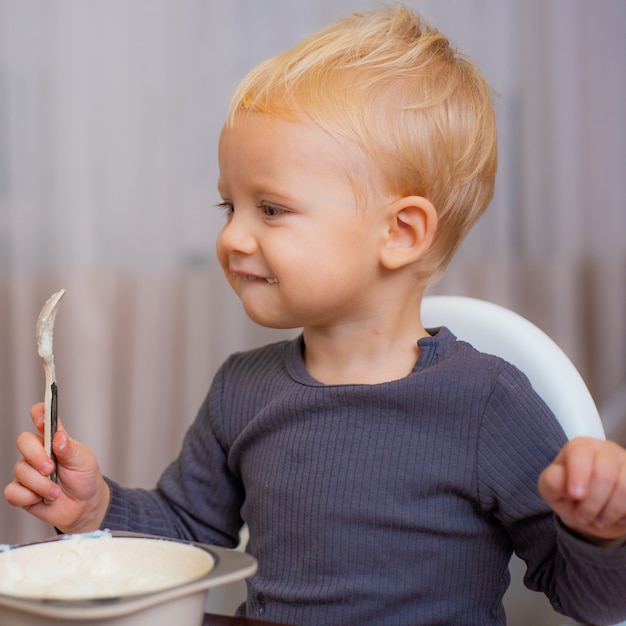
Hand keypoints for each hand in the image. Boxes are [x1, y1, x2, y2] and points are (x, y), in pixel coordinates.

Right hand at [4, 403, 109, 533]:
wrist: (84, 505)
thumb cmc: (84, 478)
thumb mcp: (84, 461)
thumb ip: (70, 449)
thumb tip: (59, 436)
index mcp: (53, 439)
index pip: (42, 419)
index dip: (39, 414)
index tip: (41, 419)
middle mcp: (37, 452)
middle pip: (24, 442)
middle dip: (36, 456)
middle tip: (51, 469)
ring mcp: (28, 471)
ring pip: (20, 471)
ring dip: (41, 484)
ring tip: (56, 491)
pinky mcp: (21, 491)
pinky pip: (12, 492)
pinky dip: (29, 497)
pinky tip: (42, 499)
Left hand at [539, 437, 625, 542]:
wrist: (591, 511)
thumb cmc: (568, 494)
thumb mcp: (552, 489)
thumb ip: (552, 482)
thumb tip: (559, 478)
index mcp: (580, 447)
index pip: (581, 452)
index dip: (578, 474)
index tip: (575, 495)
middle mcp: (606, 450)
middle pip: (604, 474)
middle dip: (592, 503)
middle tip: (582, 517)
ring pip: (624, 488)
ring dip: (610, 512)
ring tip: (598, 520)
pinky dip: (624, 514)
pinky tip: (615, 518)